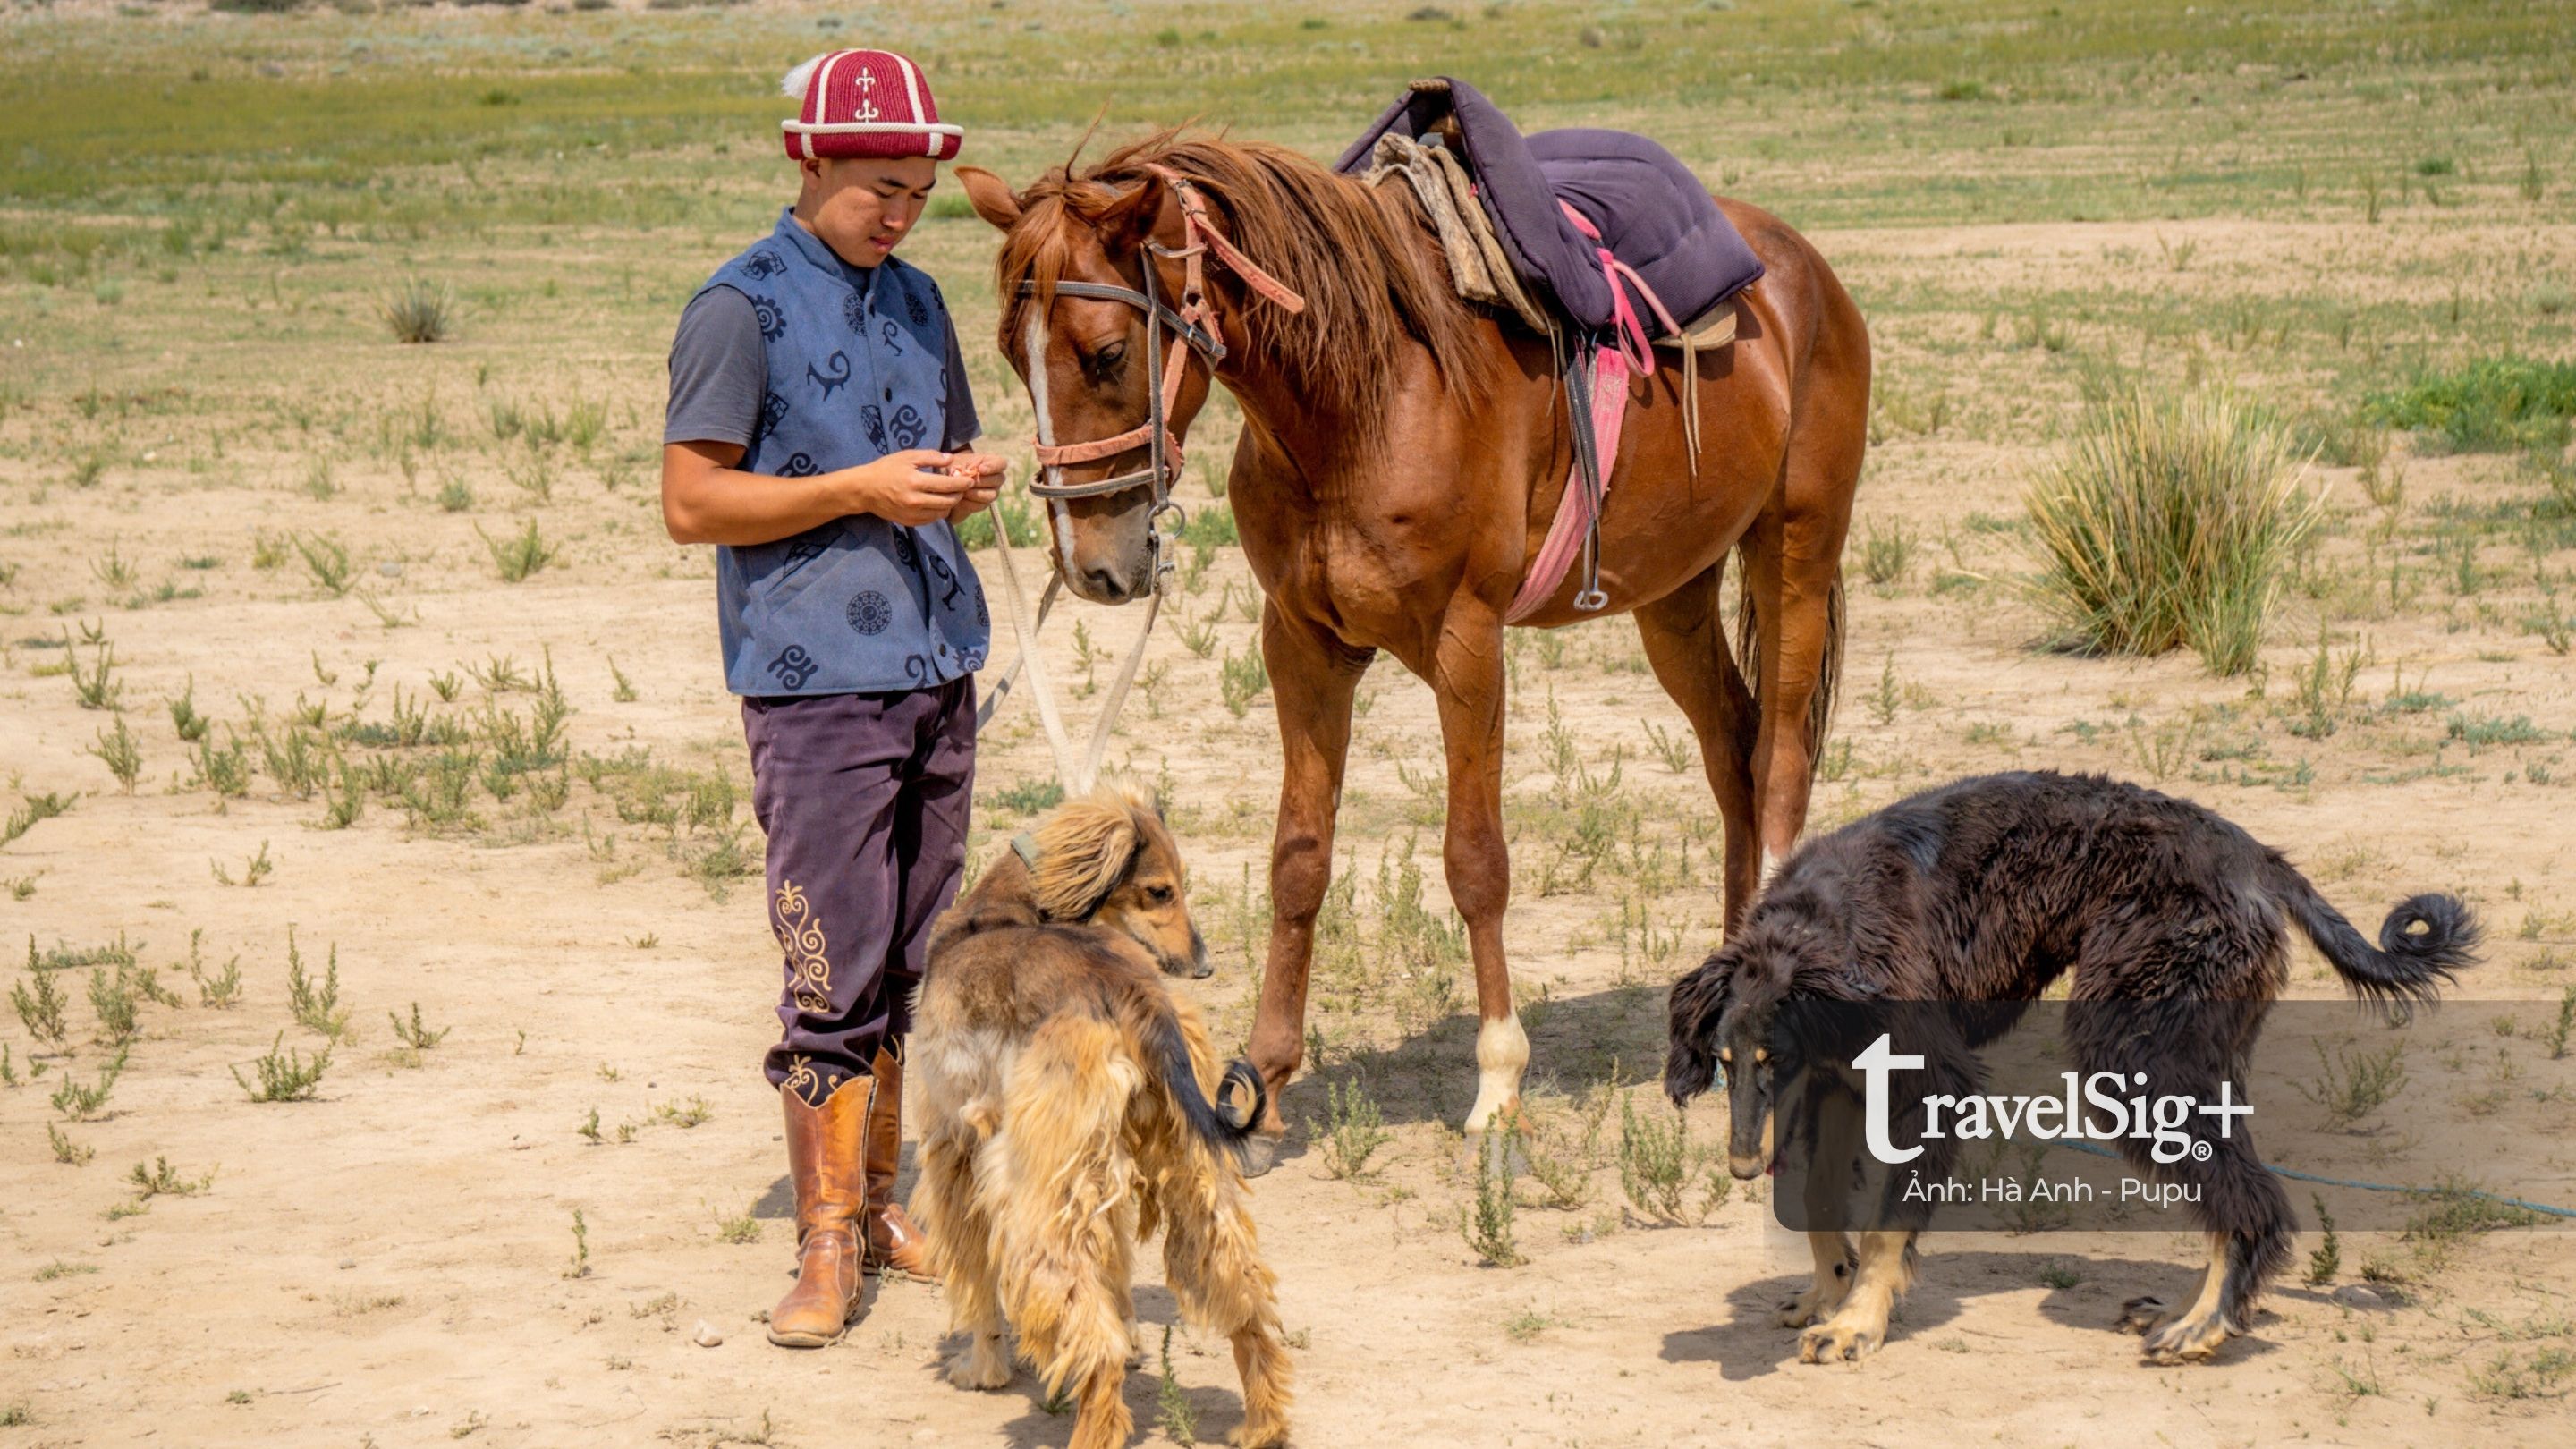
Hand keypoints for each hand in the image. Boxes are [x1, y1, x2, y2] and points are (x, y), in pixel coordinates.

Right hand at [844, 449, 971, 526]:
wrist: (865, 489)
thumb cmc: (886, 469)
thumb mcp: (907, 456)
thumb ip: (930, 456)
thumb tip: (951, 459)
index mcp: (915, 481)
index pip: (947, 485)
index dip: (963, 483)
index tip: (970, 480)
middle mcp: (914, 500)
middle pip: (948, 501)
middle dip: (959, 494)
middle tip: (962, 487)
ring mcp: (911, 513)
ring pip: (941, 513)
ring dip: (950, 504)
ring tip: (950, 493)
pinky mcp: (909, 522)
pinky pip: (931, 519)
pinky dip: (938, 511)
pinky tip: (937, 502)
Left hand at [942, 452, 1007, 523]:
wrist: (948, 483)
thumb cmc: (954, 467)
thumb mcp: (956, 462)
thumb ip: (963, 465)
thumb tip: (966, 473)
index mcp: (992, 463)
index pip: (1001, 463)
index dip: (992, 466)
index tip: (980, 469)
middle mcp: (996, 478)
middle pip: (998, 480)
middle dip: (980, 481)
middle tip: (967, 481)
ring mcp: (992, 492)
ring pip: (990, 495)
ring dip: (975, 493)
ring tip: (962, 490)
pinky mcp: (984, 504)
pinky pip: (981, 505)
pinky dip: (969, 502)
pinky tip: (959, 499)